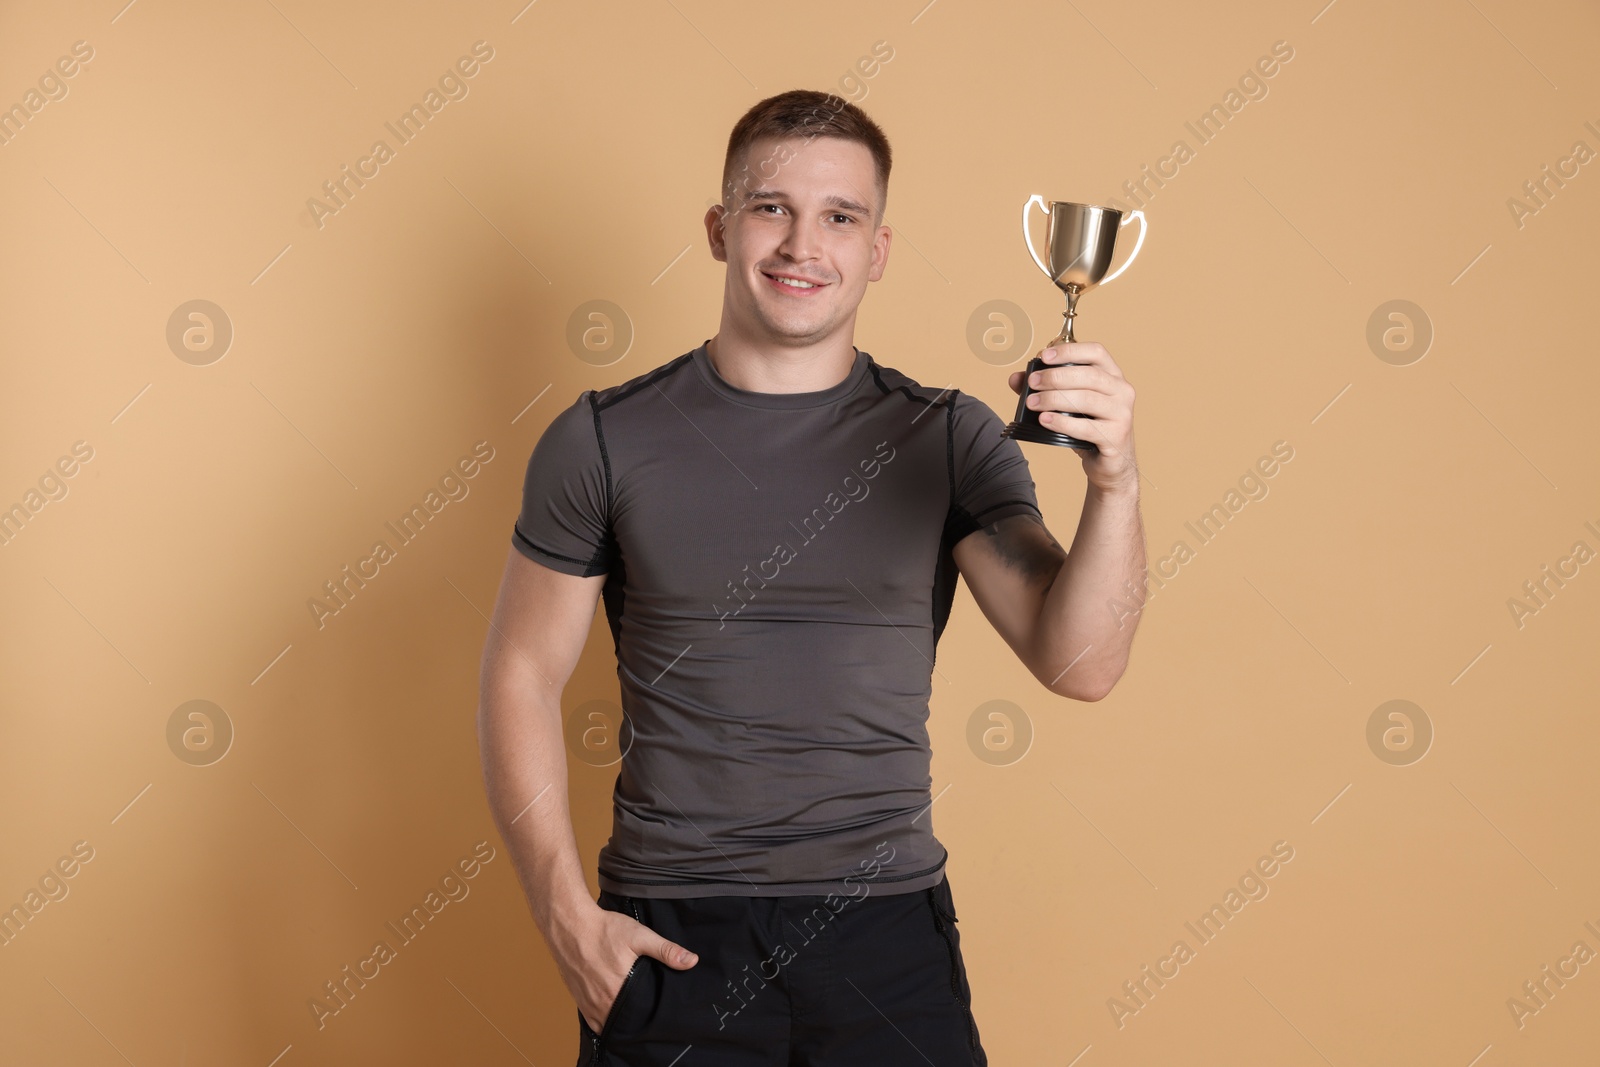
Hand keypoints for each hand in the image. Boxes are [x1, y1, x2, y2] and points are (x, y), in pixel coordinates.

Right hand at [552, 902, 698, 1032]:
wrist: (570, 924)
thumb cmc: (604, 929)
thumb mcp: (640, 936)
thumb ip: (666, 951)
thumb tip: (692, 961)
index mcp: (618, 991)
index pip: (641, 1016)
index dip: (651, 1015)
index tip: (659, 1009)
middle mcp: (601, 1002)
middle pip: (625, 1020)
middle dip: (637, 1018)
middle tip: (648, 1008)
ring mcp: (587, 1003)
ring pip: (608, 1022)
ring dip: (620, 1019)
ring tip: (633, 1009)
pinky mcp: (578, 999)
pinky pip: (594, 1020)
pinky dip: (604, 1017)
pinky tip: (614, 1007)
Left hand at [1007, 341, 1138, 493]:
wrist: (1111, 463)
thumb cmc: (1090, 427)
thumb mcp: (1069, 404)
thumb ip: (1044, 388)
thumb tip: (1015, 378)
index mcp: (1113, 375)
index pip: (1096, 352)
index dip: (1069, 350)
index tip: (1044, 356)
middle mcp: (1122, 391)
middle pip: (1088, 375)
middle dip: (1056, 377)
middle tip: (1033, 382)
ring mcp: (1121, 414)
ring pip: (1086, 399)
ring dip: (1054, 399)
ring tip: (1032, 403)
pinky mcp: (1115, 436)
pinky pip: (1085, 427)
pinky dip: (1062, 422)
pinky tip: (1045, 420)